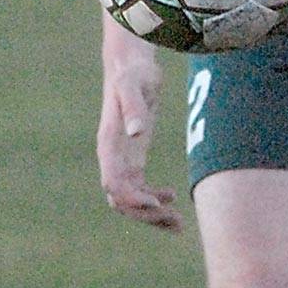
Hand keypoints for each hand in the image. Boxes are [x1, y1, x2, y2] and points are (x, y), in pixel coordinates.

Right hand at [97, 25, 183, 230]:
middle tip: (175, 221)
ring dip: (150, 215)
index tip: (158, 203)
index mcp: (109, 145)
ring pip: (130, 200)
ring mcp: (121, 160)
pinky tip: (172, 199)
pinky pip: (138, 189)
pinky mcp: (132, 158)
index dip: (134, 199)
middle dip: (145, 214)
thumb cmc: (133, 73)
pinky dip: (153, 200)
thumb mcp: (135, 86)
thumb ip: (135, 108)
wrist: (130, 63)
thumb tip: (136, 132)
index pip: (114, 184)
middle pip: (121, 199)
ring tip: (178, 224)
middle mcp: (112, 157)